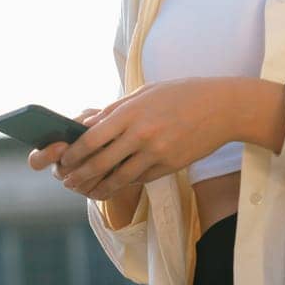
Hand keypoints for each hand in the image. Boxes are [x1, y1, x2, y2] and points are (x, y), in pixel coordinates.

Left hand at [28, 78, 235, 200]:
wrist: (221, 108)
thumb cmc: (178, 95)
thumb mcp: (143, 94)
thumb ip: (114, 111)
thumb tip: (85, 126)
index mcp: (131, 113)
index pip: (92, 138)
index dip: (73, 153)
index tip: (63, 159)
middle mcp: (141, 135)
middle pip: (101, 162)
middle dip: (79, 175)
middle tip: (67, 181)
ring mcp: (157, 153)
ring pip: (119, 178)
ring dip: (98, 187)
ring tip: (85, 190)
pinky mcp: (170, 166)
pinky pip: (140, 179)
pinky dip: (123, 183)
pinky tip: (112, 186)